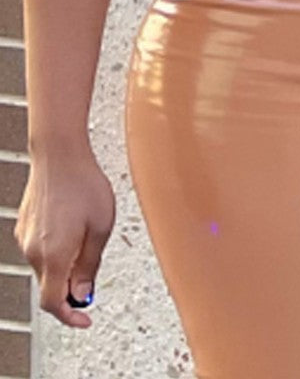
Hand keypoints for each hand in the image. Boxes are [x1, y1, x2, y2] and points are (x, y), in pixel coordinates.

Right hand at [13, 147, 115, 327]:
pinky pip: (40, 249)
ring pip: (46, 267)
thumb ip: (91, 264)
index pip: (54, 303)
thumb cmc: (84, 184)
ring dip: (64, 266)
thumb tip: (84, 292)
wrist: (58, 154)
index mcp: (54, 255)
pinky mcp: (23, 226)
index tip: (84, 320)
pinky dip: (56, 250)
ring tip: (86, 236)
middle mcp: (33, 251)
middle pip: (50, 286)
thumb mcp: (101, 226)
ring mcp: (25, 237)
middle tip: (93, 273)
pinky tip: (72, 225)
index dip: (70, 316)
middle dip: (71, 287)